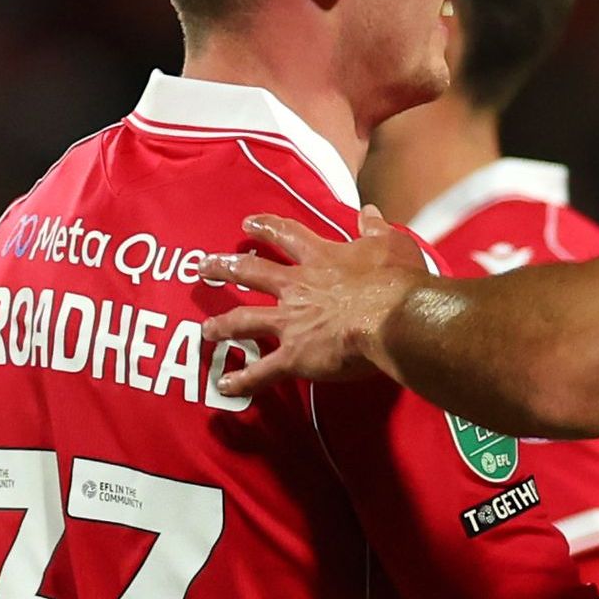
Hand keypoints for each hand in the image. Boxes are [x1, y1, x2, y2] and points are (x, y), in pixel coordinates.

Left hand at [195, 210, 429, 383]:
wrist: (392, 318)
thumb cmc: (395, 281)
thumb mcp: (390, 244)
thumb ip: (375, 229)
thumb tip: (368, 212)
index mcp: (320, 259)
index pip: (286, 235)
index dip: (265, 228)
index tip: (248, 224)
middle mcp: (296, 287)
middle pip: (251, 272)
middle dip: (224, 268)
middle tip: (203, 266)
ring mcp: (290, 322)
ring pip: (245, 320)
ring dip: (223, 325)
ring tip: (206, 330)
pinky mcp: (294, 355)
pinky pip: (263, 370)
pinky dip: (243, 380)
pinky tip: (225, 386)